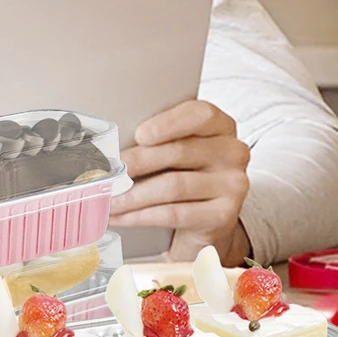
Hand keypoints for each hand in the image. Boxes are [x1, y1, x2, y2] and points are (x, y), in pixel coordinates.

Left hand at [109, 99, 251, 264]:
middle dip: (136, 161)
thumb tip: (111, 145)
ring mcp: (233, 185)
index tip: (139, 135)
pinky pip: (174, 214)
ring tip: (104, 196)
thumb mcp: (174, 151)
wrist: (204, 221)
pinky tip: (119, 215)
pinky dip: (139, 215)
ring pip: (173, 186)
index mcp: (220, 125)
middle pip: (179, 151)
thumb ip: (155, 140)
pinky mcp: (223, 216)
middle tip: (106, 170)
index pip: (200, 114)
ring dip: (131, 194)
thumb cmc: (182, 174)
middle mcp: (232, 152)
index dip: (168, 123)